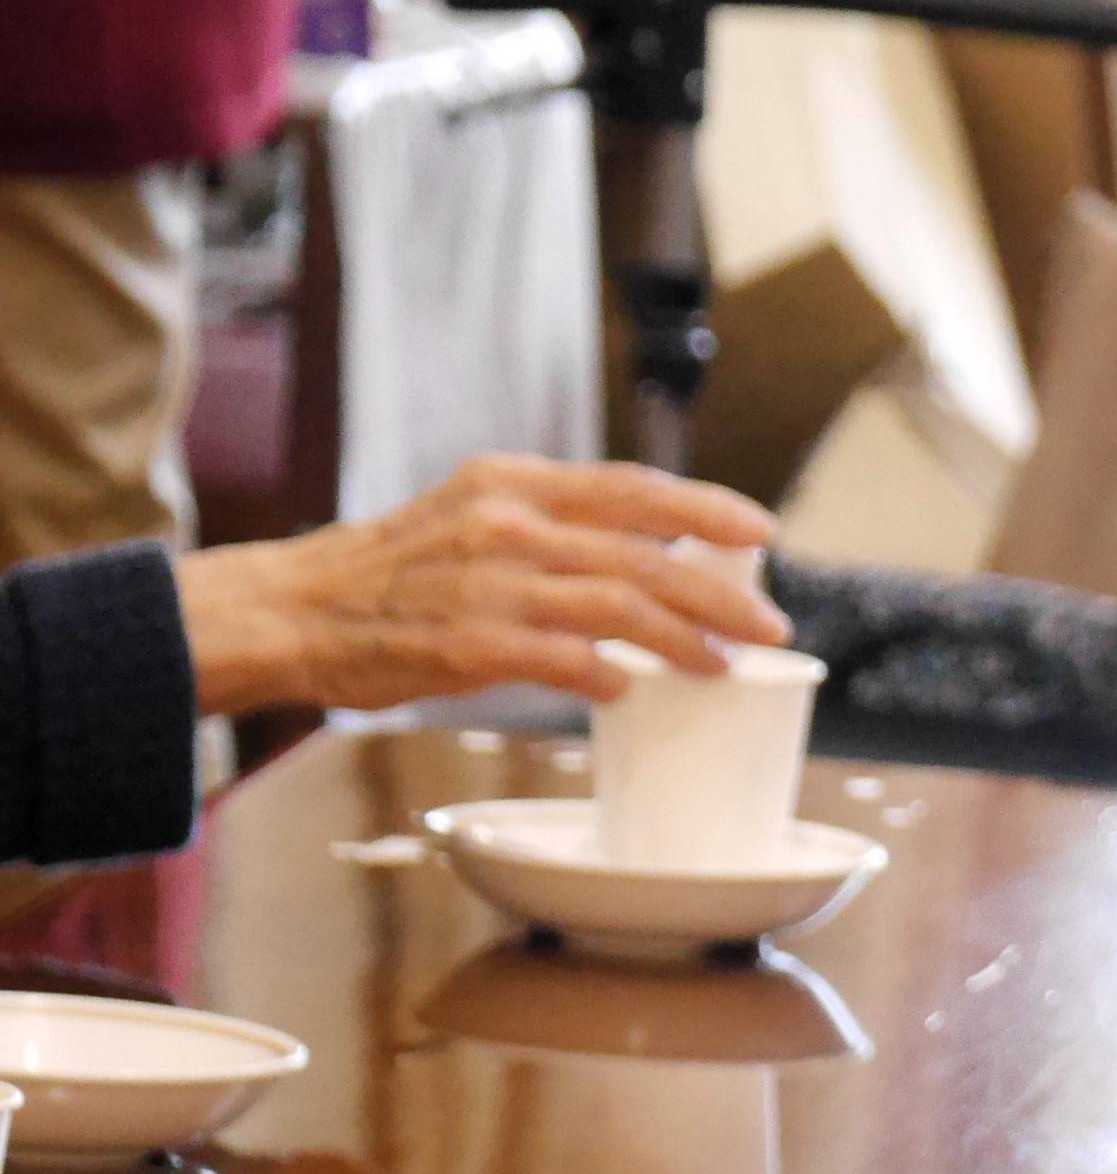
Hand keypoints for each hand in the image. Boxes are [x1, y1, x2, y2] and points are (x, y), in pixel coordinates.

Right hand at [171, 456, 785, 714]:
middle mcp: (506, 523)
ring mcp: (487, 583)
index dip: (707, 508)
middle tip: (770, 625)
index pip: (633, 487)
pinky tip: (625, 691)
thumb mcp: (472, 514)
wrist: (290, 610)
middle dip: (720, 593)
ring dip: (682, 640)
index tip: (761, 532)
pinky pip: (563, 661)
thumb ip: (554, 526)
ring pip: (619, 607)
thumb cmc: (391, 571)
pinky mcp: (467, 644)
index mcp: (511, 482)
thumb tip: (650, 553)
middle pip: (644, 555)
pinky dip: (606, 676)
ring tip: (721, 664)